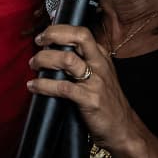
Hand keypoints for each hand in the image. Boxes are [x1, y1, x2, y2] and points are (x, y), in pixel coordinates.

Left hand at [26, 25, 146, 157]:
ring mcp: (95, 82)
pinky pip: (62, 87)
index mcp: (102, 57)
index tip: (44, 34)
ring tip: (33, 64)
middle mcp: (100, 65)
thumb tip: (55, 52)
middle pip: (79, 37)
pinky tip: (34, 86)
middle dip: (55, 34)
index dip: (60, 29)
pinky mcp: (89, 100)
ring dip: (45, 59)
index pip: (82, 32)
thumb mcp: (101, 76)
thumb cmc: (107, 102)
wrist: (123, 129)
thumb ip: (84, 62)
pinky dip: (44, 85)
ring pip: (67, 60)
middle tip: (39, 41)